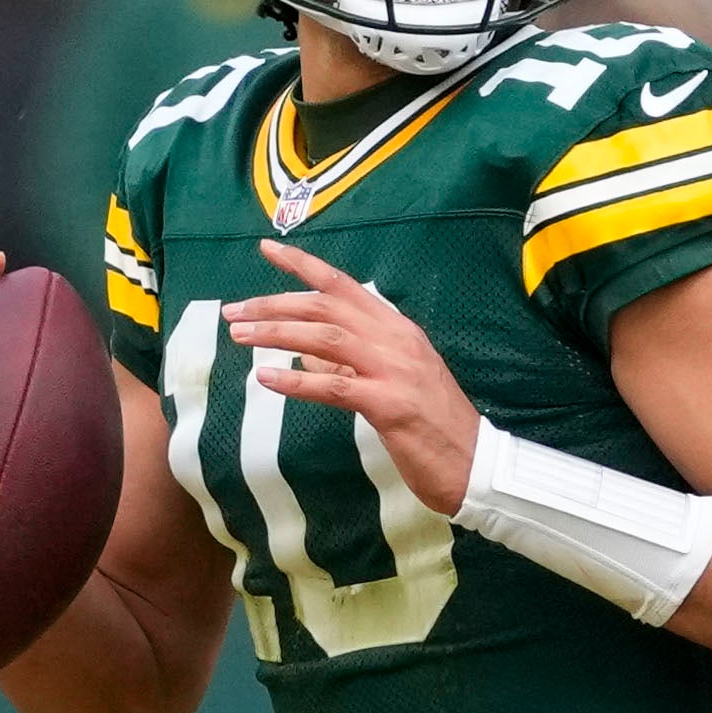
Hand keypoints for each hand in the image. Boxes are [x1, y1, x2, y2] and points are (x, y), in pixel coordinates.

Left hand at [225, 239, 475, 515]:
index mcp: (397, 329)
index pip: (343, 285)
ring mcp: (395, 371)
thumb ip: (349, 365)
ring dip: (278, 333)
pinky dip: (298, 382)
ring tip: (240, 336)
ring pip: (326, 338)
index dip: (303, 265)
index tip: (267, 250)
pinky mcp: (390, 405)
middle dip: (275, 304)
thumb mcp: (392, 383)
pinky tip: (267, 379)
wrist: (476, 462)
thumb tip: (304, 357)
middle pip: (326, 308)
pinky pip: (336, 387)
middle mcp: (396, 340)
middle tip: (235, 311)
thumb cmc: (433, 426)